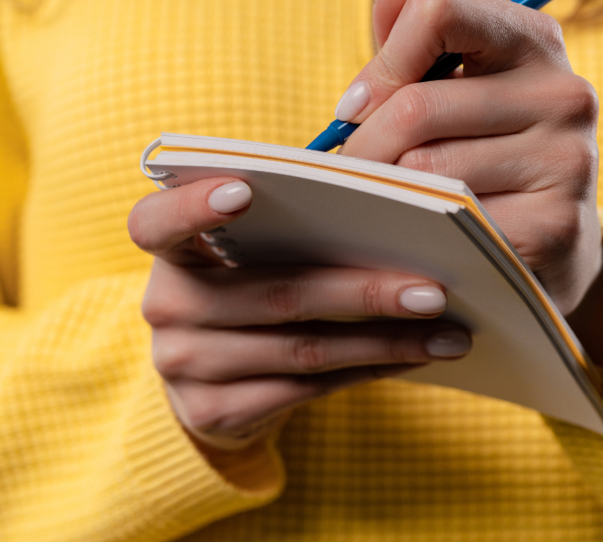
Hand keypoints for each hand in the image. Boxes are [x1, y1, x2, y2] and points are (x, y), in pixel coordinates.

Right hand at [128, 178, 471, 456]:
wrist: (210, 379)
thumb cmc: (248, 286)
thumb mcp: (250, 251)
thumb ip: (288, 221)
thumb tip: (391, 207)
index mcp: (172, 250)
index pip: (154, 222)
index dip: (194, 206)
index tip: (247, 191)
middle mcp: (167, 306)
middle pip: (276, 293)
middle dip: (364, 291)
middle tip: (434, 289)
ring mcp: (185, 365)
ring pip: (303, 349)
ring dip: (385, 340)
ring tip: (447, 331)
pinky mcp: (215, 412)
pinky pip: (307, 388)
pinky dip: (370, 369)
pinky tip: (414, 356)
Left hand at [339, 0, 602, 321]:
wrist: (557, 246)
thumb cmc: (490, 155)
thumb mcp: (461, 89)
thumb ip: (418, 44)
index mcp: (534, 42)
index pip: (439, 11)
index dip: (383, 60)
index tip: (358, 105)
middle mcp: (564, 94)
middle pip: (417, 105)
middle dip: (363, 145)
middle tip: (348, 173)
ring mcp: (567, 161)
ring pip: (426, 169)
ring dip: (384, 193)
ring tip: (381, 205)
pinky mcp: (557, 226)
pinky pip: (450, 224)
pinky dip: (417, 236)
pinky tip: (417, 240)